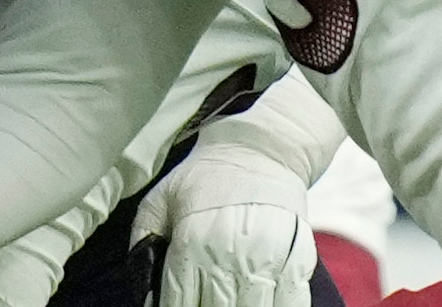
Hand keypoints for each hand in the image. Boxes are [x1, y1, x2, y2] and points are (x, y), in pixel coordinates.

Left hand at [133, 133, 318, 306]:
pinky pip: (291, 304)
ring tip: (230, 299)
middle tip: (203, 299)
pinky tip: (261, 300)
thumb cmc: (206, 177)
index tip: (178, 305)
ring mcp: (267, 261)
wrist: (260, 150)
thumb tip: (143, 288)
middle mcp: (229, 255)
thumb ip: (143, 241)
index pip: (178, 302)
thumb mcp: (160, 199)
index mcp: (192, 241)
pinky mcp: (298, 261)